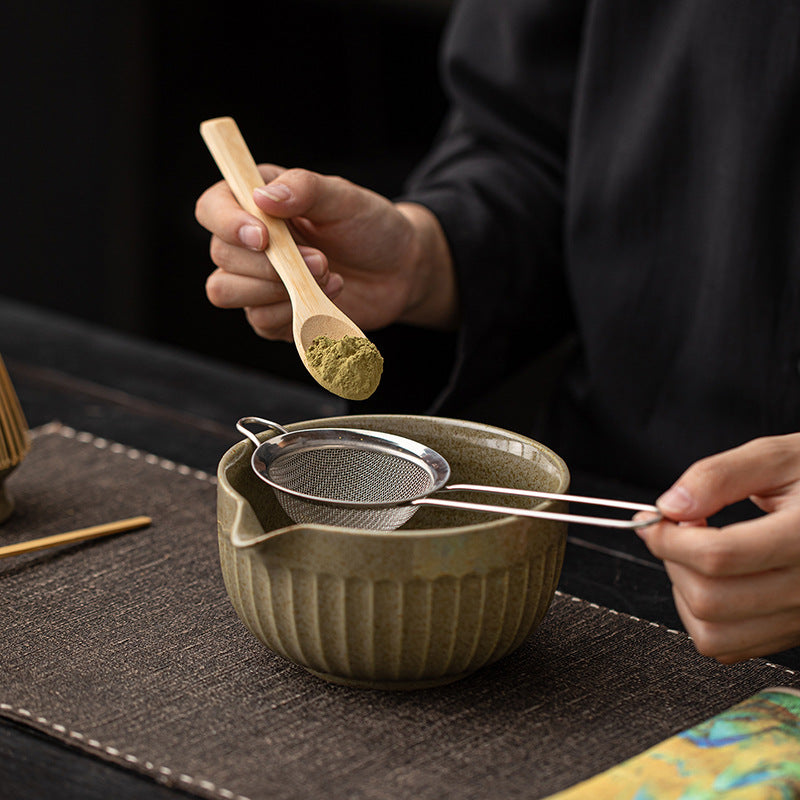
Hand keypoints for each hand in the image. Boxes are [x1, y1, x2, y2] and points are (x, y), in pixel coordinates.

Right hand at [195, 165, 455, 340]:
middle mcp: (249, 240)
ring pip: (227, 292)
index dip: (227, 224)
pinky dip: (292, 313)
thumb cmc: (370, 226)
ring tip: (327, 276)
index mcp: (256, 201)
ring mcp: (257, 279)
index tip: (264, 237)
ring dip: (277, 290)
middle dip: (270, 264)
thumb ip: (305, 188)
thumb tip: (263, 197)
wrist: (399, 270)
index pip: (212, 208)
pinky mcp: (272, 313)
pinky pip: (258, 321)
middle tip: (320, 260)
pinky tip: (327, 296)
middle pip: (221, 255)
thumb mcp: (345, 197)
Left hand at [637, 433, 799, 662]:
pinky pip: (729, 647)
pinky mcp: (795, 634)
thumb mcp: (779, 457)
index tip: (655, 520)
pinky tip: (712, 579)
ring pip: (713, 634)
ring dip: (683, 593)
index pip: (719, 555)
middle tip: (678, 531)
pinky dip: (702, 617)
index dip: (670, 538)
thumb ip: (719, 476)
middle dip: (673, 562)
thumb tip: (670, 506)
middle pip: (710, 599)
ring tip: (695, 555)